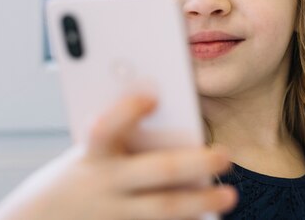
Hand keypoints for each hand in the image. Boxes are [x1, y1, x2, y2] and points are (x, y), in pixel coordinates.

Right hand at [0, 95, 236, 219]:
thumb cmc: (75, 176)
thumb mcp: (87, 152)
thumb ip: (122, 139)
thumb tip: (167, 116)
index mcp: (93, 155)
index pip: (107, 129)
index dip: (127, 112)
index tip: (152, 97)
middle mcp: (104, 184)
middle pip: (155, 172)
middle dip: (193, 163)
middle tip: (224, 156)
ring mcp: (113, 214)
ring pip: (164, 209)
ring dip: (200, 202)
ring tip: (229, 196)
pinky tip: (209, 216)